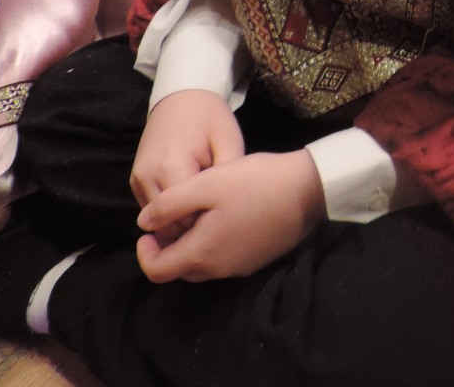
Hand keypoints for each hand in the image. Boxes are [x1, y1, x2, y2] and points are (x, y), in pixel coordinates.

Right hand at [131, 89, 242, 242]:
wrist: (182, 96)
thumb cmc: (210, 118)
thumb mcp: (229, 142)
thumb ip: (226, 179)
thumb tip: (222, 212)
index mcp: (171, 167)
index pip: (186, 217)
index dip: (208, 222)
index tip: (226, 216)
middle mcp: (147, 178)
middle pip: (169, 224)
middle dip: (193, 227)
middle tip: (217, 216)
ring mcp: (137, 180)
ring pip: (157, 221)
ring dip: (179, 221)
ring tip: (205, 208)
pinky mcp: (134, 181)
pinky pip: (151, 210)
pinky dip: (169, 212)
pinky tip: (191, 202)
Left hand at [134, 149, 327, 281]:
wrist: (309, 189)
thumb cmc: (254, 182)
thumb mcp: (206, 184)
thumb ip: (169, 205)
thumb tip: (144, 223)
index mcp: (201, 253)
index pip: (157, 271)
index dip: (145, 253)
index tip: (149, 229)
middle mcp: (219, 269)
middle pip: (179, 270)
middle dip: (168, 249)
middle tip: (171, 219)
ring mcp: (240, 267)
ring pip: (202, 265)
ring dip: (192, 247)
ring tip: (198, 214)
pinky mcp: (257, 260)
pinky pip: (224, 259)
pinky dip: (214, 245)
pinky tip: (225, 217)